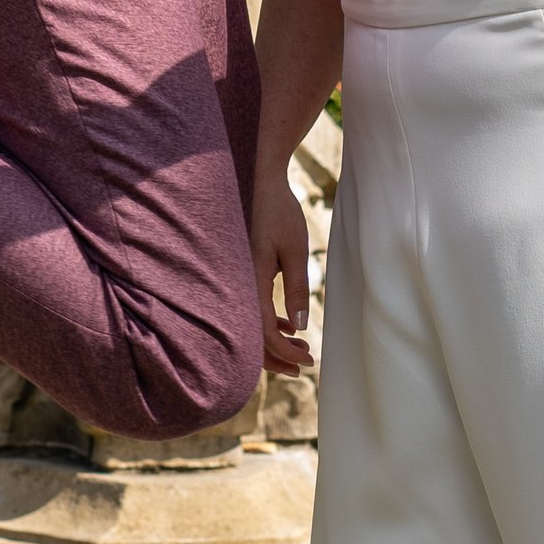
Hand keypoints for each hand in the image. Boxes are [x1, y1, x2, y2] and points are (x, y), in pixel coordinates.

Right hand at [252, 168, 313, 375]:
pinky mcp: (239, 272)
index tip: (307, 361)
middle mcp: (238, 283)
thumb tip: (299, 327)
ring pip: (248, 324)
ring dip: (273, 341)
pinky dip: (267, 321)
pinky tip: (287, 323)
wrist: (257, 178)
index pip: (263, 333)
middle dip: (277, 357)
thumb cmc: (278, 210)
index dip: (284, 353)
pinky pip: (248, 307)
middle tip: (304, 366)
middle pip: (250, 337)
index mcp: (249, 280)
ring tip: (300, 348)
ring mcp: (236, 278)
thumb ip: (295, 288)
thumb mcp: (294, 249)